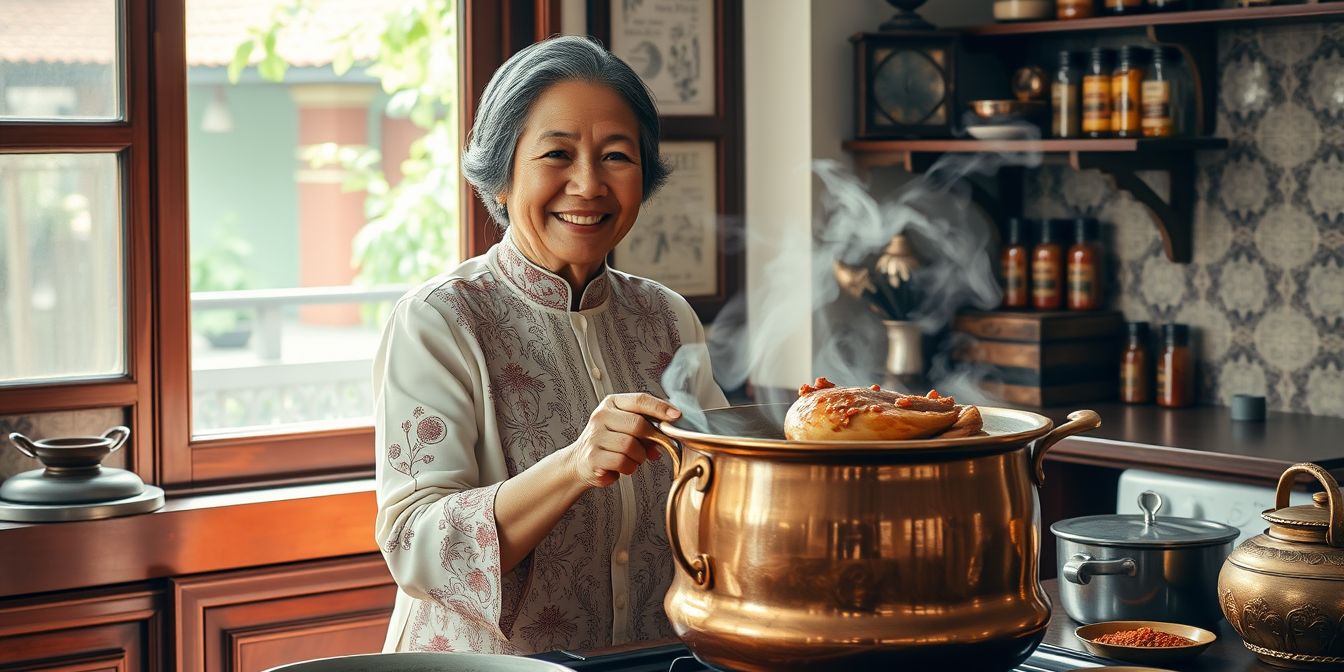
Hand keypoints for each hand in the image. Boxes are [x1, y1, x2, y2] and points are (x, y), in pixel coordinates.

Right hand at [566, 393, 680, 488]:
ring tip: (634, 458)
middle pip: (638, 424)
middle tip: (653, 448)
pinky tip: (624, 466)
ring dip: (639, 456)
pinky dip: (629, 467)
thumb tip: (669, 436)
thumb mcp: (627, 429)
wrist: (580, 461)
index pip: (640, 399)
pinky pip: (622, 461)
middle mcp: (601, 416)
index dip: (660, 407)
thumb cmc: (609, 443)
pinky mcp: (593, 456)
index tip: (677, 415)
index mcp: (612, 403)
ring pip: (631, 445)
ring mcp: (595, 436)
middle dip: (651, 439)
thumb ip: (648, 428)